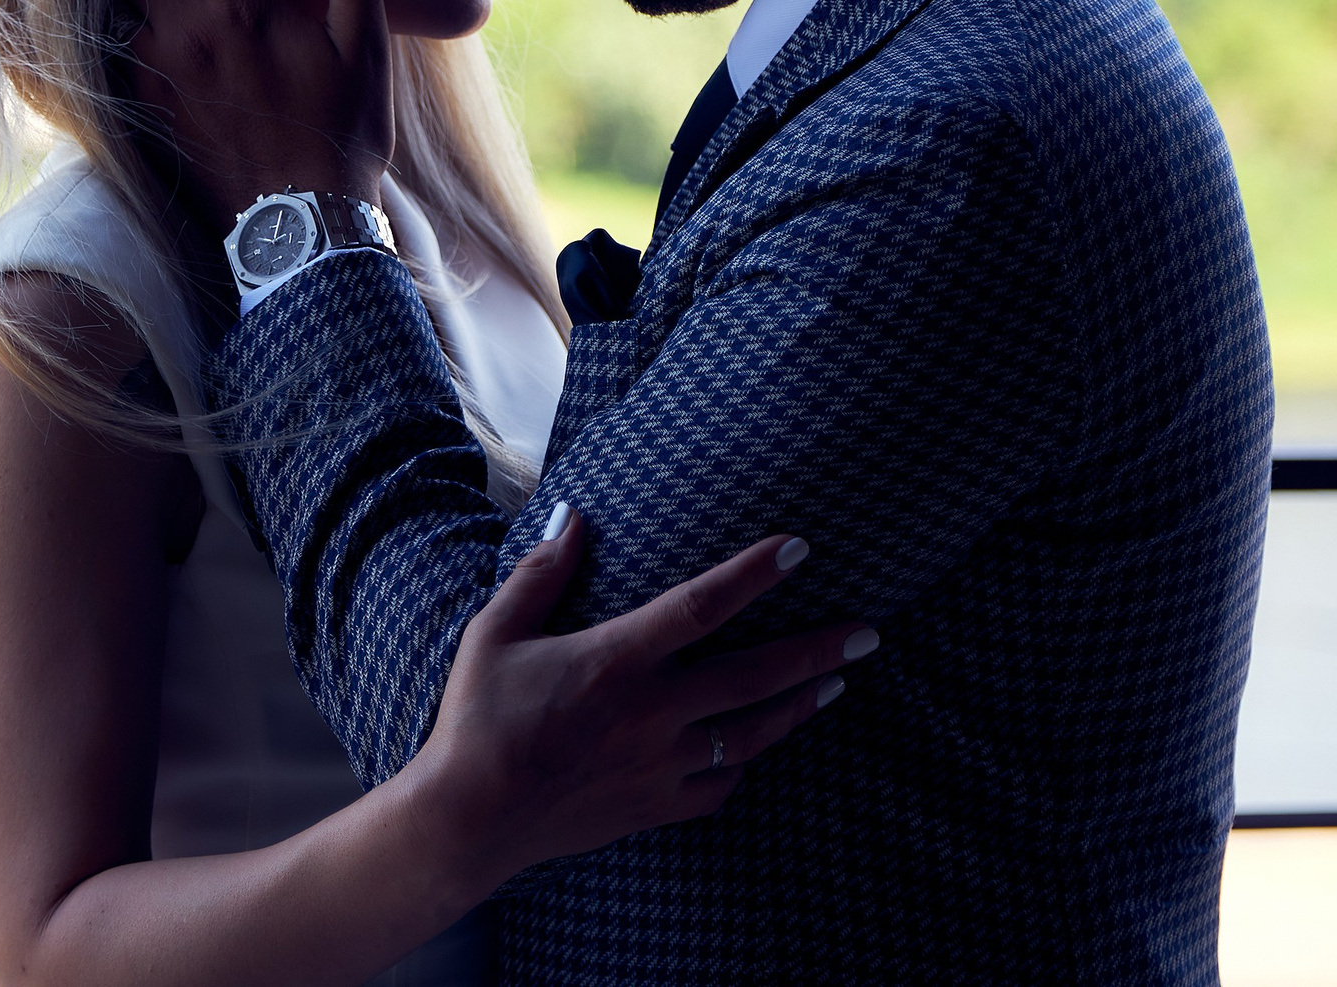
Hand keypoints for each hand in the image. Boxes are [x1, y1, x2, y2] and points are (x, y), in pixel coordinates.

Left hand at [96, 0, 391, 222]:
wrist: (301, 226)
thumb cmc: (344, 132)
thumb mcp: (364, 46)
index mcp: (242, 5)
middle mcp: (189, 31)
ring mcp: (161, 74)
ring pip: (115, 6)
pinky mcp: (149, 112)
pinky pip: (113, 56)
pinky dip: (109, 29)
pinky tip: (113, 22)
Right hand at [400, 512, 871, 886]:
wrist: (468, 820)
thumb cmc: (476, 718)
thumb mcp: (494, 632)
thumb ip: (540, 573)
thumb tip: (572, 516)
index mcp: (616, 661)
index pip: (701, 606)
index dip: (754, 575)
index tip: (799, 549)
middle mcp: (652, 714)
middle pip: (756, 676)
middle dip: (818, 650)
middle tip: (868, 632)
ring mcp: (660, 765)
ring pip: (753, 733)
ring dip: (800, 704)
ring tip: (836, 682)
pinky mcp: (655, 806)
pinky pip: (720, 784)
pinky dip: (745, 761)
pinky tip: (760, 744)